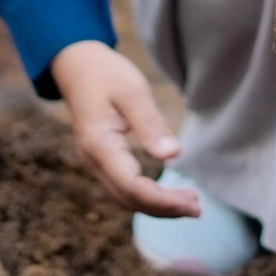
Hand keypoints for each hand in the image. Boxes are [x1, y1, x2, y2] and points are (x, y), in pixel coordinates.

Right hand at [49, 40, 199, 217]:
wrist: (77, 66)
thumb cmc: (106, 74)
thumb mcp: (132, 91)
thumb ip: (150, 124)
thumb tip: (172, 156)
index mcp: (100, 145)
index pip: (132, 187)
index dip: (163, 200)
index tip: (193, 203)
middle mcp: (93, 161)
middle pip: (129, 199)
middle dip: (163, 209)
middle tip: (198, 209)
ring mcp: (95, 162)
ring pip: (125, 197)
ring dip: (156, 206)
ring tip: (190, 203)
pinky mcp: (102, 160)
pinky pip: (123, 188)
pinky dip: (146, 196)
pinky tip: (167, 192)